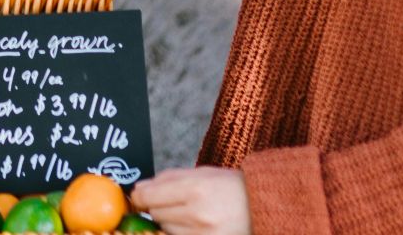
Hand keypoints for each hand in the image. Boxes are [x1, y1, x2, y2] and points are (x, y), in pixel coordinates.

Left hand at [129, 167, 250, 234]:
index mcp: (195, 189)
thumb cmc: (230, 187)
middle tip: (175, 202)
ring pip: (165, 229)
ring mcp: (203, 234)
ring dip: (170, 222)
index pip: (149, 196)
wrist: (263, 206)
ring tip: (190, 214)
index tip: (139, 196)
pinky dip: (180, 232)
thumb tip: (139, 189)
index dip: (139, 197)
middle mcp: (197, 214)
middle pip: (156, 214)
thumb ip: (167, 179)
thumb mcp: (201, 173)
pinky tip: (192, 225)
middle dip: (159, 207)